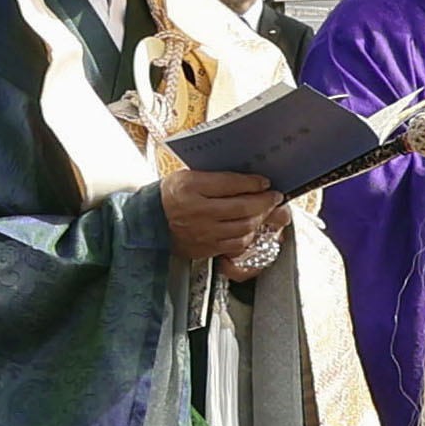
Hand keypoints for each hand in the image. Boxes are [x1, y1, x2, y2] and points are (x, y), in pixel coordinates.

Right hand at [160, 167, 285, 264]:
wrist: (149, 221)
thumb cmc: (171, 195)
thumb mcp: (188, 177)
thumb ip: (216, 177)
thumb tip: (249, 179)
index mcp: (190, 188)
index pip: (230, 183)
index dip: (253, 183)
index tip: (265, 182)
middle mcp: (197, 212)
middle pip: (243, 207)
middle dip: (265, 201)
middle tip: (275, 197)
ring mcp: (203, 233)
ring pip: (244, 227)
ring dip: (260, 218)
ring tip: (264, 210)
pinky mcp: (206, 248)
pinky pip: (237, 243)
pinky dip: (249, 234)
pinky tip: (251, 226)